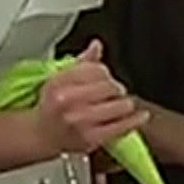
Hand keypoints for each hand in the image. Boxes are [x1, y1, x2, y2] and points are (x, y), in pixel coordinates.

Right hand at [30, 40, 147, 155]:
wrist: (43, 135)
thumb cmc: (53, 106)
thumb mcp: (62, 80)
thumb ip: (82, 62)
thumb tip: (96, 45)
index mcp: (59, 82)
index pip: (96, 69)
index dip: (105, 73)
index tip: (104, 78)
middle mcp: (67, 101)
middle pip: (111, 86)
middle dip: (116, 88)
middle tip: (112, 94)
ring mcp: (80, 120)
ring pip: (121, 105)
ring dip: (125, 104)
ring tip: (119, 106)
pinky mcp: (91, 138)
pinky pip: (123, 126)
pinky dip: (135, 120)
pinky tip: (141, 116)